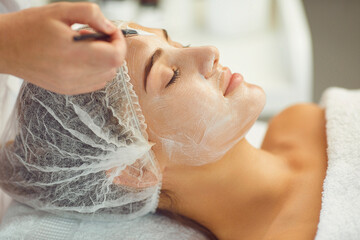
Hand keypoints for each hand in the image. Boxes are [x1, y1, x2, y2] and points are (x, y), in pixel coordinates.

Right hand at [0, 2, 125, 94]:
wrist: (5, 47)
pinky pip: (96, 83)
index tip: (110, 31)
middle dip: (112, 49)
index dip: (119, 42)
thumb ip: (91, 15)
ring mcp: (71, 85)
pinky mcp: (68, 90)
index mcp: (72, 53)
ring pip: (107, 76)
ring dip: (105, 60)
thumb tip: (111, 28)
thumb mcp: (61, 10)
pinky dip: (97, 70)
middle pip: (113, 67)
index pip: (115, 56)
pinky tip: (82, 58)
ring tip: (85, 47)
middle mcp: (73, 74)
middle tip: (95, 36)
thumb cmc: (30, 26)